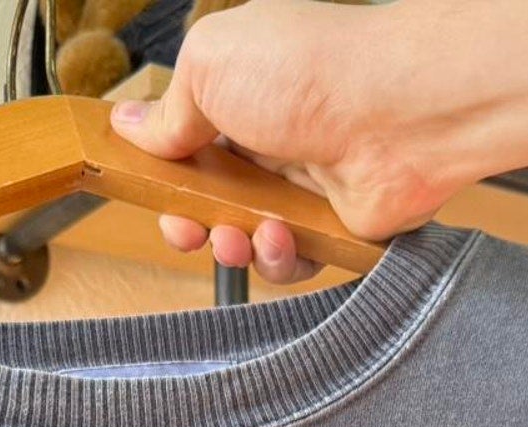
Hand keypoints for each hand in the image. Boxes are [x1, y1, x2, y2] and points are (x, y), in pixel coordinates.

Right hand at [108, 0, 454, 285]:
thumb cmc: (309, 72)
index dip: (164, 167)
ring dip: (230, 245)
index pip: (189, 137)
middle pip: (212, 196)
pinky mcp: (335, 225)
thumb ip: (169, 108)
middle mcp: (275, 133)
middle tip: (185, 229)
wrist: (397, 113)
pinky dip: (277, 258)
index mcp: (243, 85)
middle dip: (189, 221)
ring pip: (246, 234)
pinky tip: (277, 238)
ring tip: (233, 237)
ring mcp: (306, 182)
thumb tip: (131, 127)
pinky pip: (291, 260)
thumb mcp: (210, 66)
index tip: (146, 185)